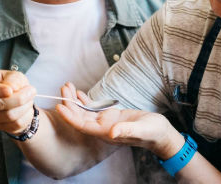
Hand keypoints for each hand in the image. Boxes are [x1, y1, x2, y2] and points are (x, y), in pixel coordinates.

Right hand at [0, 70, 37, 134]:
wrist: (15, 98)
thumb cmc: (11, 83)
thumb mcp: (14, 75)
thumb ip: (13, 79)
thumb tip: (12, 88)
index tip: (10, 91)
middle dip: (19, 98)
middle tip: (32, 91)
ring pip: (9, 116)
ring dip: (25, 107)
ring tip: (29, 99)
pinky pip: (15, 124)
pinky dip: (26, 116)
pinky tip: (27, 109)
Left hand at [55, 83, 184, 158]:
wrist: (160, 133)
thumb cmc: (152, 132)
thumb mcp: (141, 129)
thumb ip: (126, 130)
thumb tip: (112, 133)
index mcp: (106, 133)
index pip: (82, 126)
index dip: (70, 117)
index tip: (60, 106)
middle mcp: (103, 129)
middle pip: (80, 117)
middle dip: (70, 104)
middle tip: (63, 88)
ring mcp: (106, 122)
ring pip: (85, 112)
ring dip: (75, 101)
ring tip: (68, 87)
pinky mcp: (111, 116)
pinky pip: (94, 109)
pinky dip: (85, 101)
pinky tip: (79, 93)